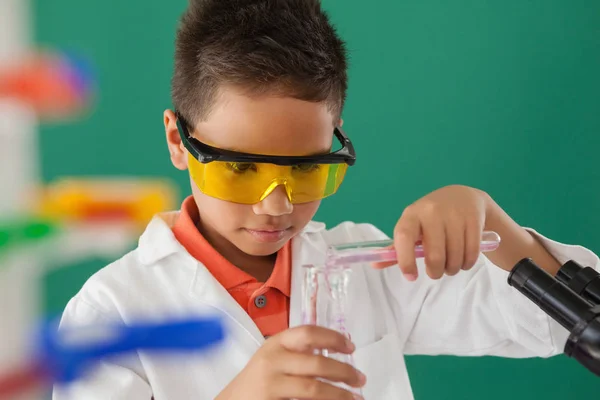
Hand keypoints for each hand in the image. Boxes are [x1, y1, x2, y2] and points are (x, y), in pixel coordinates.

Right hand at [215, 325, 365, 399]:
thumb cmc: (258, 380)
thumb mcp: (273, 358)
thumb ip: (298, 353)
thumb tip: (337, 356)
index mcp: (276, 343)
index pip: (308, 333)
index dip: (333, 338)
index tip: (351, 347)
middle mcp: (272, 361)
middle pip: (317, 363)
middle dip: (345, 372)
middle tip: (360, 379)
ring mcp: (270, 384)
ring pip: (314, 388)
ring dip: (340, 394)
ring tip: (355, 398)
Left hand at [377, 185, 490, 279]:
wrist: (462, 197)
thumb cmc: (431, 218)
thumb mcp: (413, 227)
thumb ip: (397, 248)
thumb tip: (374, 265)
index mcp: (412, 214)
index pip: (404, 237)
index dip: (405, 260)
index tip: (411, 277)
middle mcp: (432, 212)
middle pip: (434, 254)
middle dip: (435, 272)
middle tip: (436, 273)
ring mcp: (454, 215)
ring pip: (454, 256)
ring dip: (453, 269)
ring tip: (450, 266)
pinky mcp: (473, 220)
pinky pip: (471, 252)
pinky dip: (467, 263)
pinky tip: (463, 260)